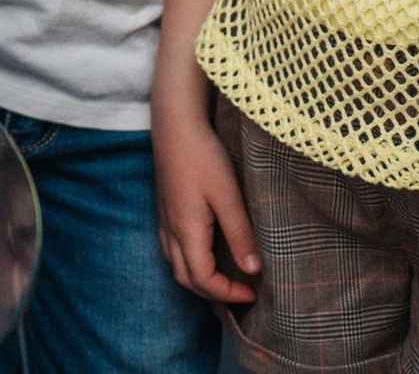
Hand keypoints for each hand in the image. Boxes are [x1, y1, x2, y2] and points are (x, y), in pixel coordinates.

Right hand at [153, 100, 259, 303]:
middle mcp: (170, 229)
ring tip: (226, 278)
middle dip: (213, 293)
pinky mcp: (164, 208)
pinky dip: (189, 262)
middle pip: (186, 278)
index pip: (203, 279)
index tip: (254, 293)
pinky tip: (205, 253)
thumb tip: (253, 270)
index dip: (228, 293)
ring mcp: (164, 218)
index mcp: (186, 229)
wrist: (174, 124)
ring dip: (199, 280)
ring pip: (176, 264)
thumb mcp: (228, 195)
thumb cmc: (203, 155)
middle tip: (241, 292)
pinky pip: (172, 248)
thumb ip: (239, 234)